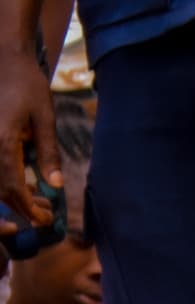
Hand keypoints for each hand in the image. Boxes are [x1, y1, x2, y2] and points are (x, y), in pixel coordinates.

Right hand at [0, 43, 56, 233]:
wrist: (6, 58)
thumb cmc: (27, 84)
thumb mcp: (45, 118)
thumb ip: (48, 152)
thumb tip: (56, 185)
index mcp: (2, 141)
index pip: (12, 187)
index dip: (27, 208)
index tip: (45, 220)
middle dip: (20, 206)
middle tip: (44, 215)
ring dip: (12, 196)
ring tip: (38, 202)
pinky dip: (6, 180)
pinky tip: (26, 184)